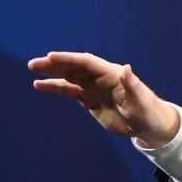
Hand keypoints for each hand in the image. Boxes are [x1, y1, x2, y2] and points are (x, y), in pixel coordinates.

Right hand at [28, 51, 179, 146]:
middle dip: (55, 64)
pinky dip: (55, 87)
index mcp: (113, 74)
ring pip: (69, 77)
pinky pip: (69, 90)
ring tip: (33, 70)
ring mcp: (94, 88)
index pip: (87, 63)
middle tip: (34, 63)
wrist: (149, 125)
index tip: (51, 56)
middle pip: (75, 67)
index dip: (70, 59)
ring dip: (52, 73)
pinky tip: (39, 85)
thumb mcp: (141, 100)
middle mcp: (101, 78)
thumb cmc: (148, 112)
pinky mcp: (90, 99)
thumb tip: (126, 68)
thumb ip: (132, 85)